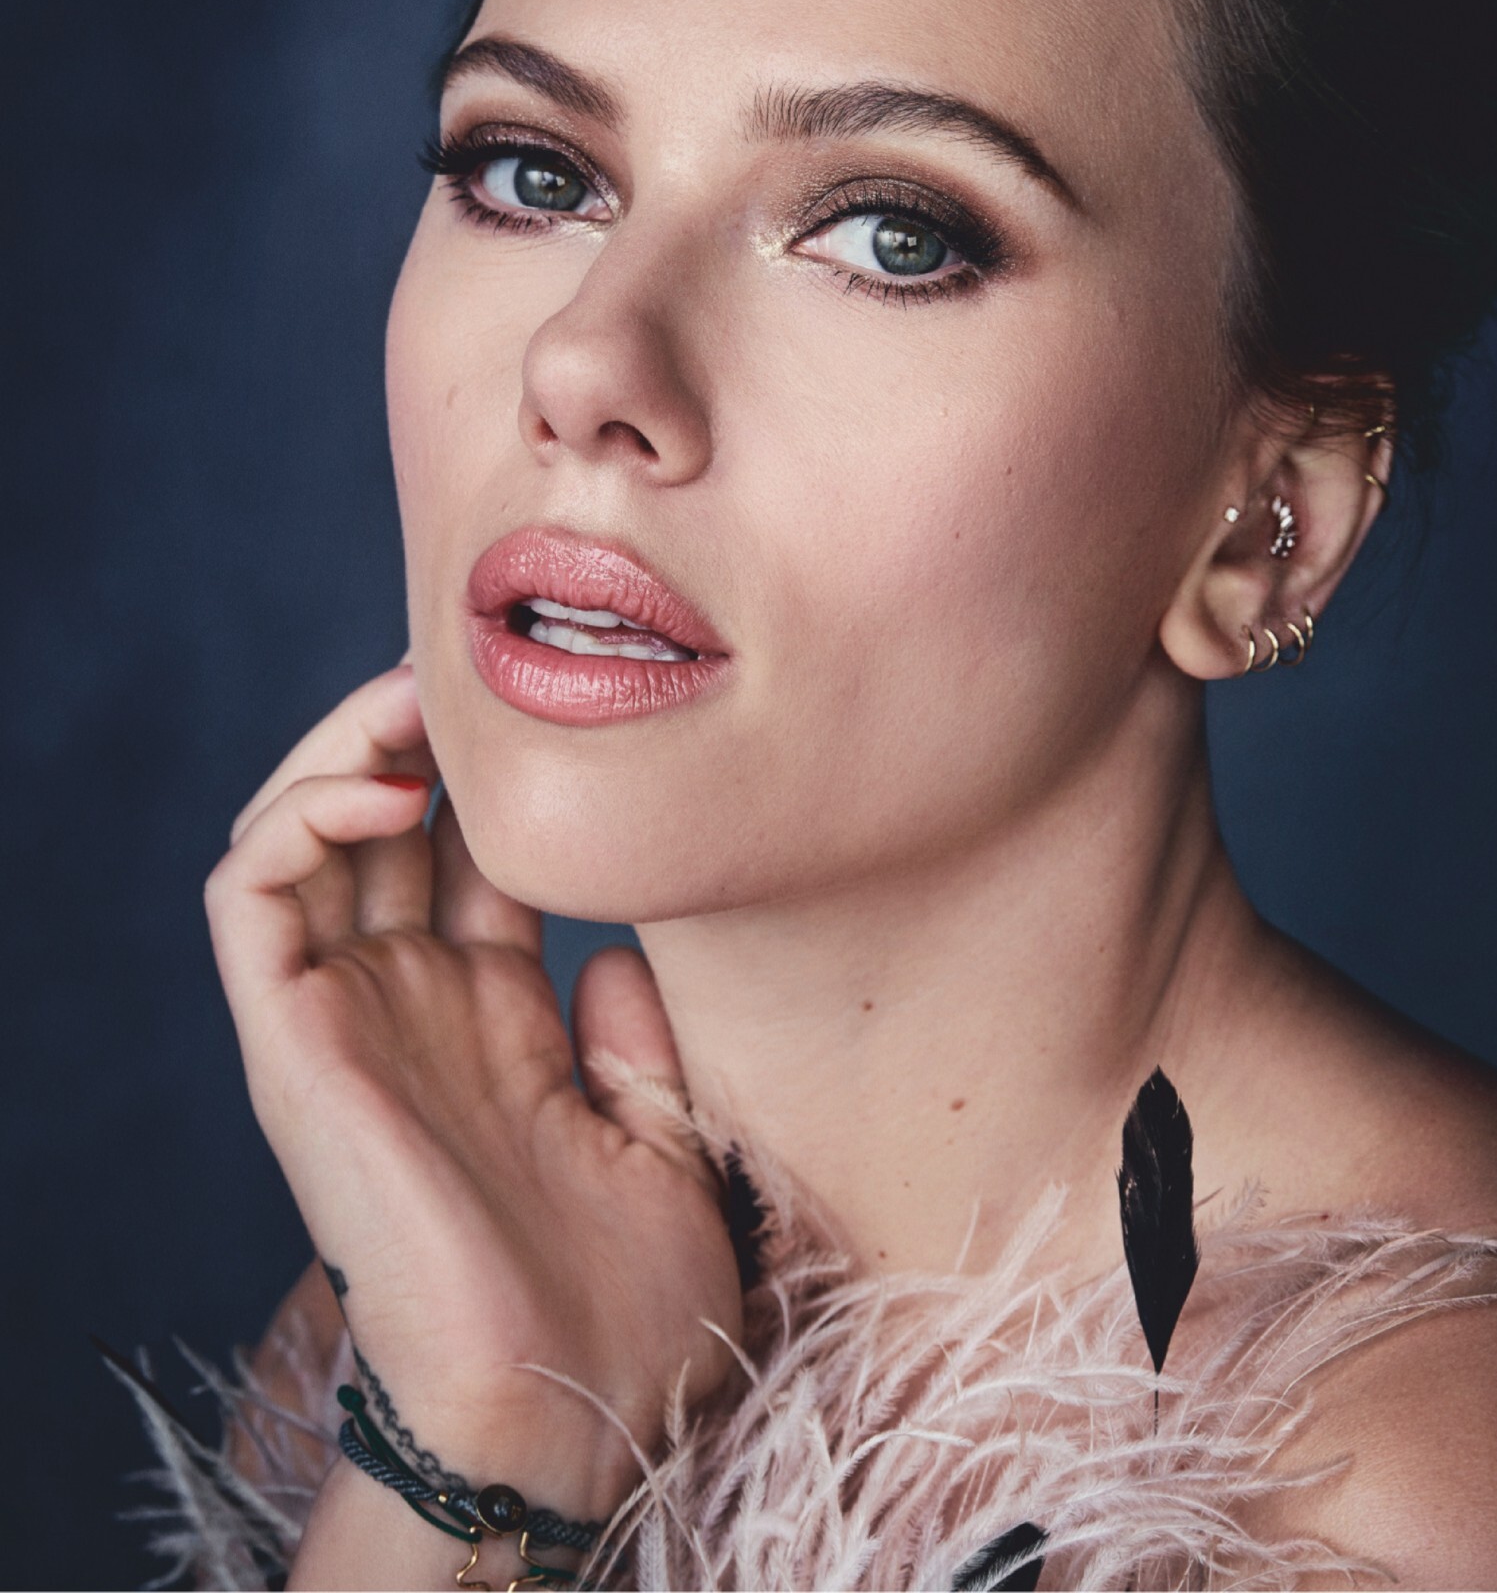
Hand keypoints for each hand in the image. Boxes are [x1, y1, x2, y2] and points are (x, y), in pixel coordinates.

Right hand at [206, 660, 741, 1525]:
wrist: (570, 1411)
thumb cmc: (630, 1304)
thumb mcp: (666, 1137)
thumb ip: (635, 1032)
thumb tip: (626, 943)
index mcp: (494, 1019)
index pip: (471, 856)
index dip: (498, 775)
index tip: (553, 700)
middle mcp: (411, 1005)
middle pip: (386, 828)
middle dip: (419, 734)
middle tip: (473, 667)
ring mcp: (347, 1020)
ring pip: (299, 839)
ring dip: (345, 748)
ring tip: (415, 702)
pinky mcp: (293, 1044)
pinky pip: (248, 901)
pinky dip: (294, 818)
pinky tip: (384, 787)